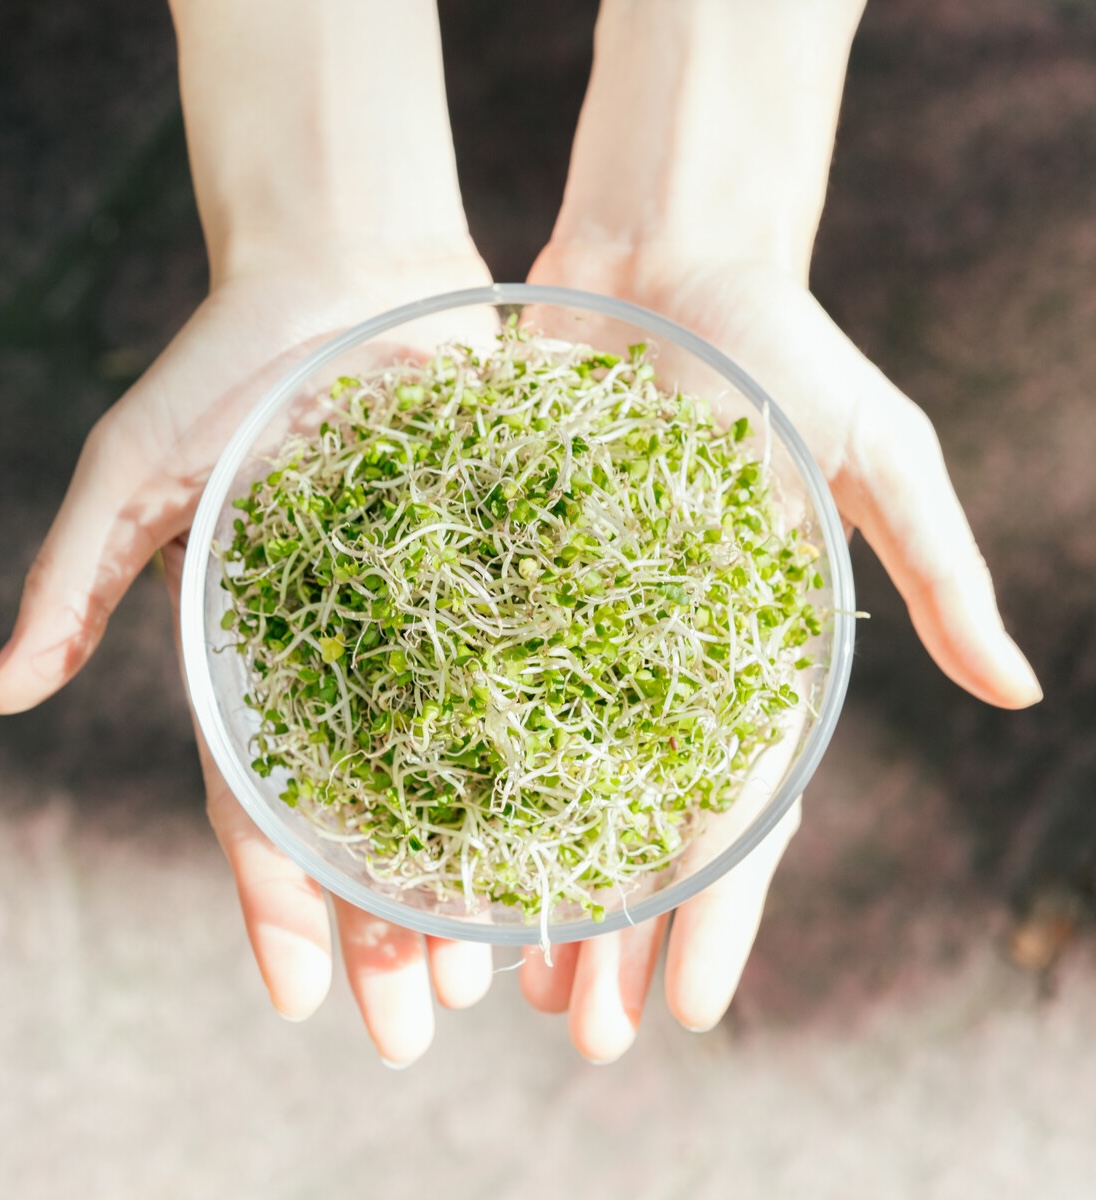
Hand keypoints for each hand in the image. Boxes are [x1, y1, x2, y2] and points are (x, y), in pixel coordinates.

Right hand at [0, 252, 499, 1065]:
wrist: (351, 268)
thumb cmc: (233, 359)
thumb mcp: (142, 465)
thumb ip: (79, 576)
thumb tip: (0, 694)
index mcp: (256, 656)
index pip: (258, 801)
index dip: (273, 898)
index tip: (304, 991)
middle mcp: (346, 661)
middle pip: (367, 817)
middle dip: (386, 923)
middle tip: (425, 1022)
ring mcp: (428, 629)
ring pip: (453, 778)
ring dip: (470, 872)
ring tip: (505, 966)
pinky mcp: (503, 582)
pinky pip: (531, 685)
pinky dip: (546, 762)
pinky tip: (578, 830)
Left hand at [516, 237, 1040, 1062]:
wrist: (664, 263)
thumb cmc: (780, 345)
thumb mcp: (871, 449)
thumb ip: (931, 566)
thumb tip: (1011, 692)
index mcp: (751, 655)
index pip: (737, 810)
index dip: (718, 910)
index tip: (689, 1009)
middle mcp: (663, 658)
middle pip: (635, 820)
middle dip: (615, 929)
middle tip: (575, 1036)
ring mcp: (583, 627)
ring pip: (553, 782)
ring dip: (534, 880)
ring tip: (500, 982)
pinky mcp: (513, 579)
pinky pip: (482, 692)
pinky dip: (462, 769)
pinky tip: (434, 843)